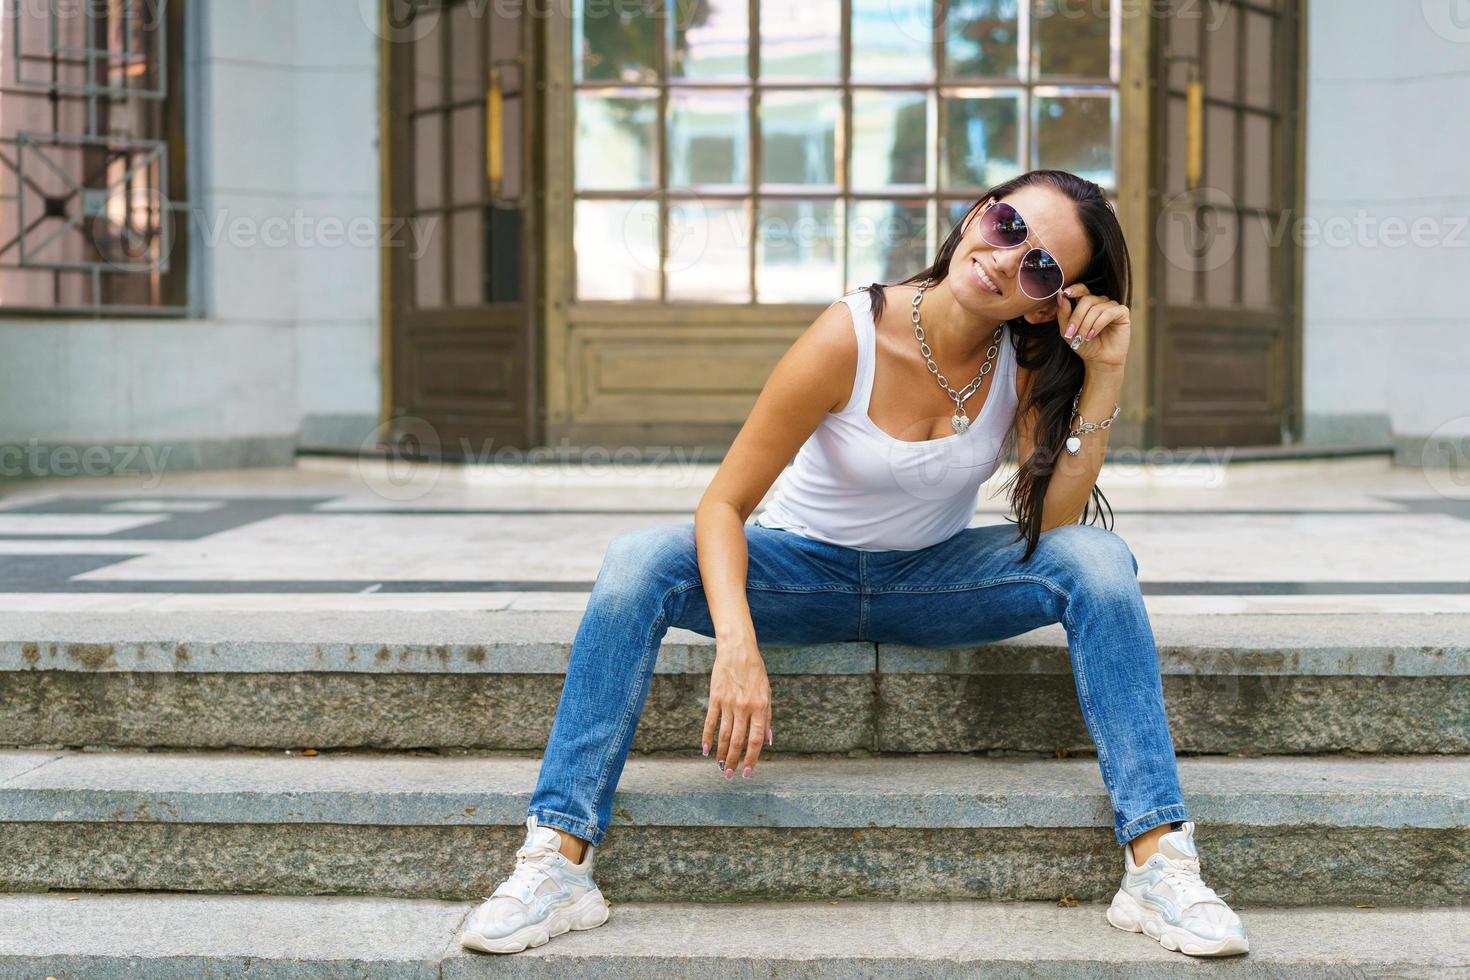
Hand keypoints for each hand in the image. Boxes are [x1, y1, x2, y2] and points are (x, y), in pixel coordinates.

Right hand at [702, 633, 771, 778]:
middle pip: (737, 741)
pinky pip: (710, 721)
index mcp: (760, 707)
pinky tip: (706, 750)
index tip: (748, 772)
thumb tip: (769, 740)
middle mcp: (744, 708)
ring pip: (723, 735)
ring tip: (719, 766)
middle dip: (733, 761)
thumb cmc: (756, 673)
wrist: (738, 651)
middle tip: (729, 775)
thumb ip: (767, 718)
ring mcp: (728, 703)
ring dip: (721, 753)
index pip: (755, 740)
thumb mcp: (767, 694)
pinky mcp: (715, 698)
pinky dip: (707, 737)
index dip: (752, 758)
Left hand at [1056, 283, 1129, 372]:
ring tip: (1083, 338)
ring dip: (1086, 324)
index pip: (1081, 289)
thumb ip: (1063, 314)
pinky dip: (1098, 324)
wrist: (1099, 360)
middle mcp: (1100, 302)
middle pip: (1086, 300)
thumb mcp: (1068, 331)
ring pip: (1096, 308)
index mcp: (1087, 303)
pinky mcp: (1122, 313)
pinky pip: (1108, 313)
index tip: (1065, 293)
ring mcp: (1112, 306)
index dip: (1074, 289)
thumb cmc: (1085, 345)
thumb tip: (1061, 296)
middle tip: (1071, 332)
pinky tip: (1092, 334)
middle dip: (1077, 317)